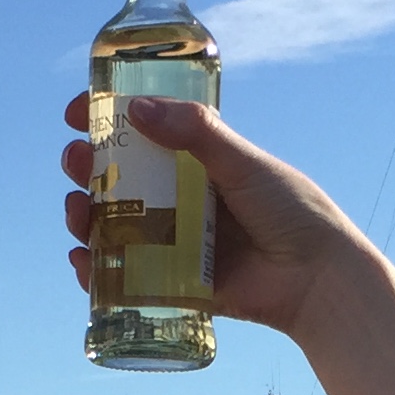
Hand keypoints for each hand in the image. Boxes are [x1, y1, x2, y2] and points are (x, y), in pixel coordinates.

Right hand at [61, 93, 378, 344]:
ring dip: (84, 216)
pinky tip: (81, 260)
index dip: (106, 122)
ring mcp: (178, 245)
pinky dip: (98, 271)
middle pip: (119, 181)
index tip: (77, 114)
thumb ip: (196, 133)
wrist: (319, 279)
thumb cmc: (293, 212)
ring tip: (76, 211)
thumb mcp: (244, 162)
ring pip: (115, 227)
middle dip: (86, 169)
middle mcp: (184, 201)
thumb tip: (136, 108)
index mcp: (200, 164)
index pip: (143, 135)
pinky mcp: (177, 287)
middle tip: (75, 161)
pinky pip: (127, 278)